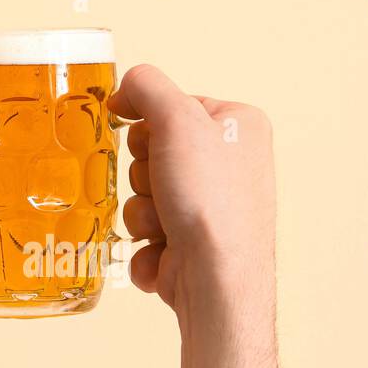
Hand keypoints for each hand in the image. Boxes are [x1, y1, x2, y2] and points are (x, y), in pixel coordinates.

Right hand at [108, 64, 281, 367]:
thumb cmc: (210, 202)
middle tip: (163, 188)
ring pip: (143, 193)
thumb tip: (127, 87)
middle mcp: (231, 164)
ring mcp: (211, 206)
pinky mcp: (192, 242)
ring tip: (167, 226)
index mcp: (240, 126)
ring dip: (141, 212)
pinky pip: (146, 231)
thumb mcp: (177, 121)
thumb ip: (147, 86)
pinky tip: (166, 252)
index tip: (151, 141)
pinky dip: (146, 244)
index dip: (150, 125)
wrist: (217, 282)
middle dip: (143, 175)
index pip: (172, 105)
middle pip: (152, 150)